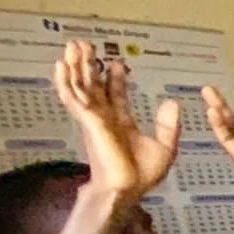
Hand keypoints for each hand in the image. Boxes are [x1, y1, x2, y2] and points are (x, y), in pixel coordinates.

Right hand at [50, 41, 179, 200]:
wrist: (127, 189)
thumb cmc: (141, 175)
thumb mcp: (165, 147)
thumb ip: (169, 125)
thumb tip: (172, 102)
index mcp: (121, 122)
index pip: (115, 94)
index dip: (115, 78)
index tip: (118, 63)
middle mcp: (104, 117)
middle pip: (93, 85)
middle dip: (90, 65)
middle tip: (86, 44)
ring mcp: (93, 118)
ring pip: (80, 86)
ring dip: (76, 66)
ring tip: (73, 45)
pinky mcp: (87, 121)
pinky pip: (73, 97)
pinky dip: (65, 81)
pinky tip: (61, 65)